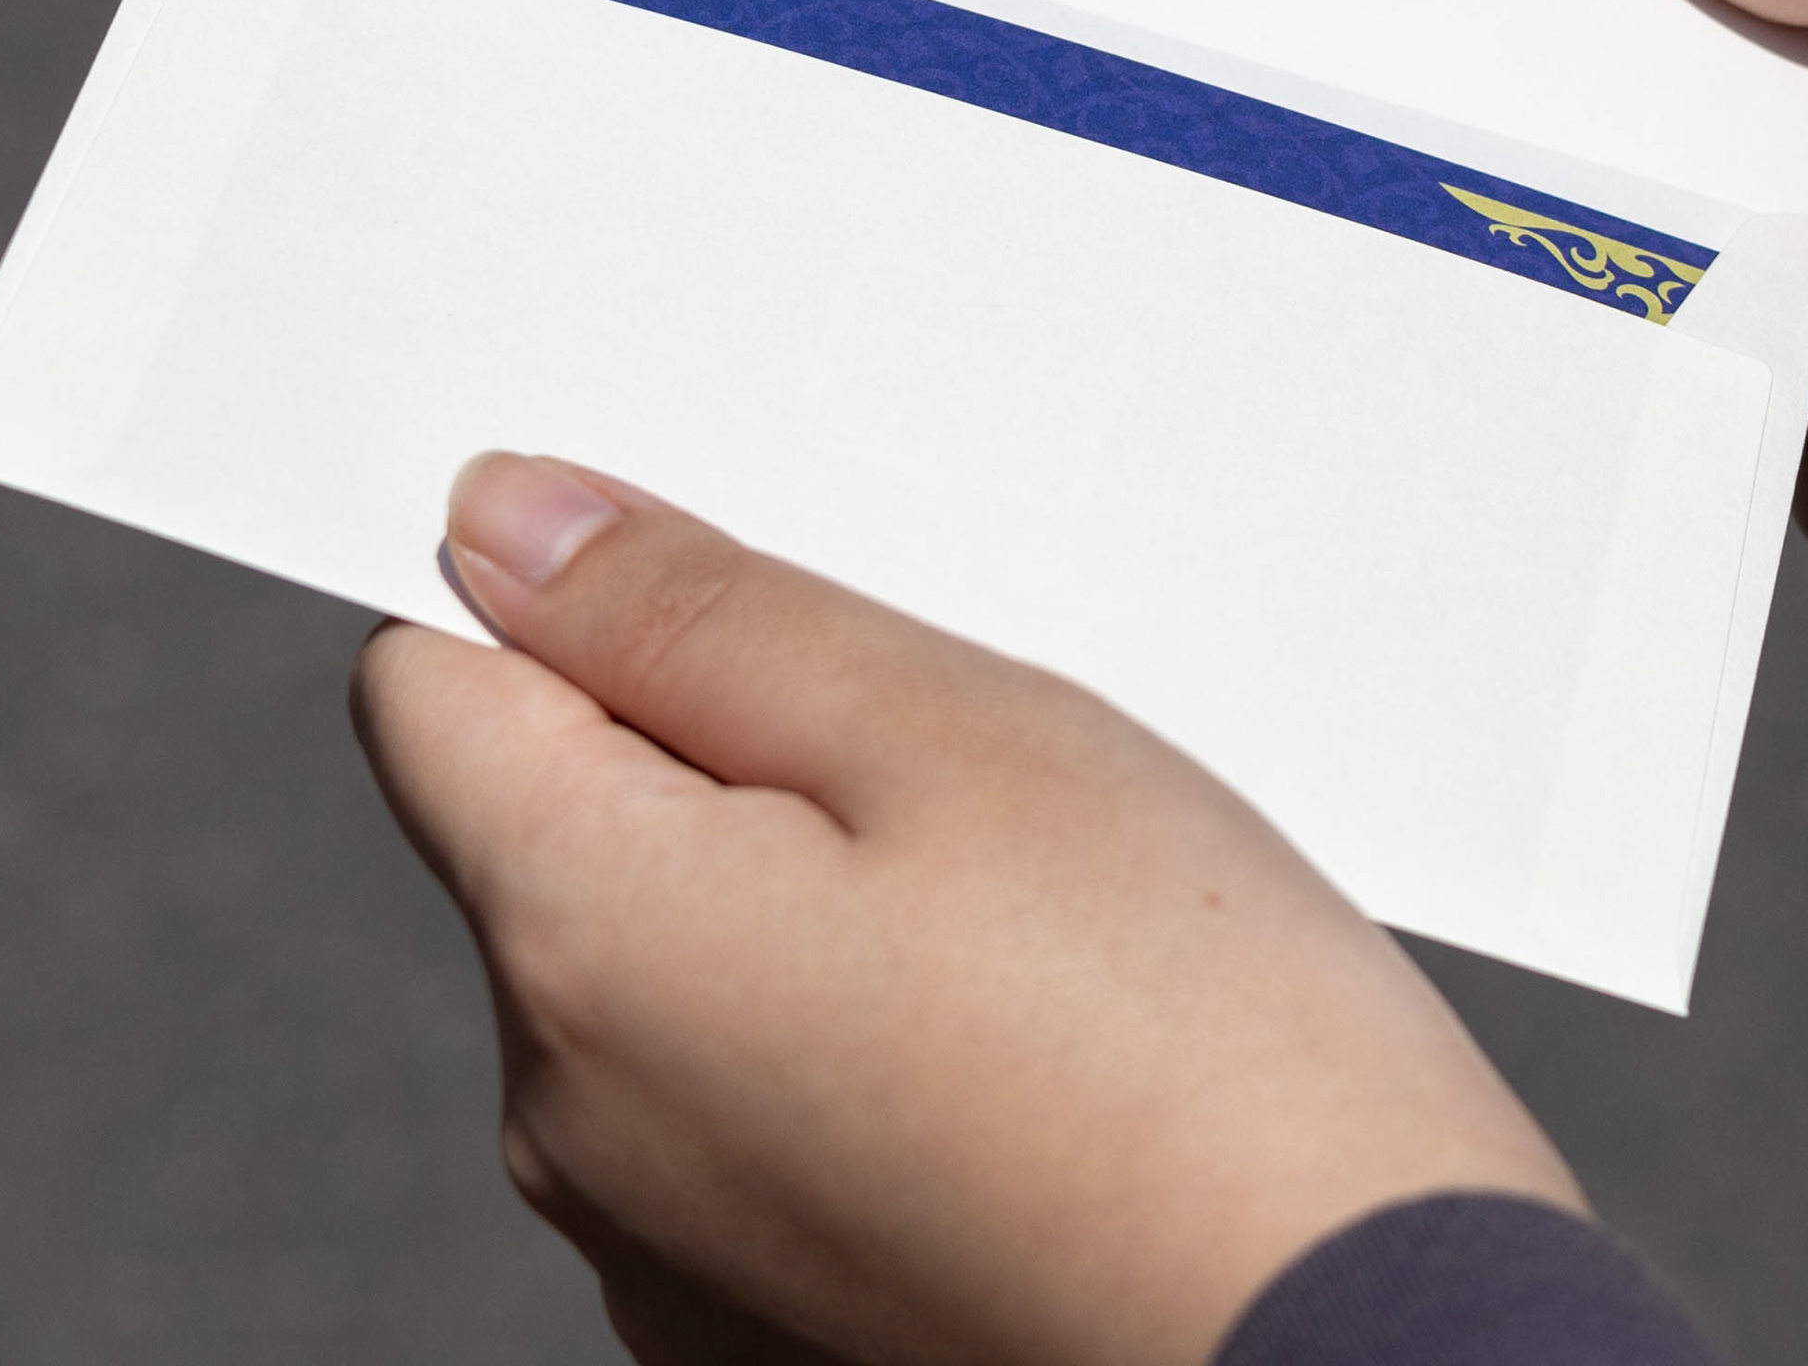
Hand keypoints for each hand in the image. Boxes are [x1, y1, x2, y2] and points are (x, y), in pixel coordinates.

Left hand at [351, 453, 1579, 1365]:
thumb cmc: (1198, 1055)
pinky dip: (859, 1053)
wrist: (1375, 1358)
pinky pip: (754, 1115)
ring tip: (1036, 934)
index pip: (432, 689)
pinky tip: (1032, 1061)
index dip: (582, 606)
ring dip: (809, 908)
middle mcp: (571, 1128)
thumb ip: (695, 618)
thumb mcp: (958, 738)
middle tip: (969, 774)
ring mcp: (664, 1258)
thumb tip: (495, 524)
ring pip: (678, 977)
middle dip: (731, 759)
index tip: (757, 608)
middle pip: (566, 837)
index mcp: (582, 946)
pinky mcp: (764, 1334)